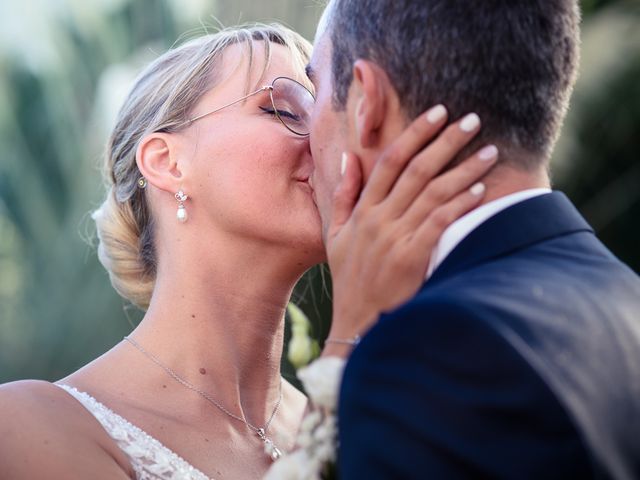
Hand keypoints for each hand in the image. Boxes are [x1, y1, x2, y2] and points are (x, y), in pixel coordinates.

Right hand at [323, 108, 497, 356]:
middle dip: (446, 141)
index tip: (438, 113)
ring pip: (434, 193)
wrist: (356, 322)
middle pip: (417, 170)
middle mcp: (378, 219)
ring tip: (490, 151)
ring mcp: (395, 238)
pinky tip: (479, 190)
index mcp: (362, 210)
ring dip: (463, 169)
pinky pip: (439, 222)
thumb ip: (344, 195)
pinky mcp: (412, 257)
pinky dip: (459, 204)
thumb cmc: (351, 278)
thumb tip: (349, 157)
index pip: (390, 161)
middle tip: (473, 120)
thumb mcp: (337, 236)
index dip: (415, 134)